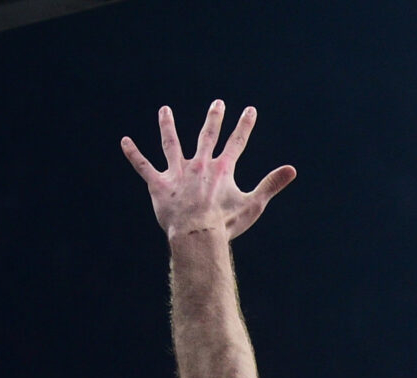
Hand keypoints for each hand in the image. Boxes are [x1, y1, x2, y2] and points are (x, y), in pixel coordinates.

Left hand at [121, 100, 295, 239]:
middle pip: (207, 136)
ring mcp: (177, 173)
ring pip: (171, 144)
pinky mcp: (159, 185)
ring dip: (167, 126)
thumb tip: (292, 170)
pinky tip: (124, 141)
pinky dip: (133, 154)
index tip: (249, 110)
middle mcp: (199, 165)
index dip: (244, 125)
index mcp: (221, 169)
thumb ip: (271, 184)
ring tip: (164, 110)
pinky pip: (143, 166)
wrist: (197, 235)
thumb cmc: (226, 223)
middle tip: (217, 104)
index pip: (237, 142)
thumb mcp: (253, 204)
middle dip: (214, 119)